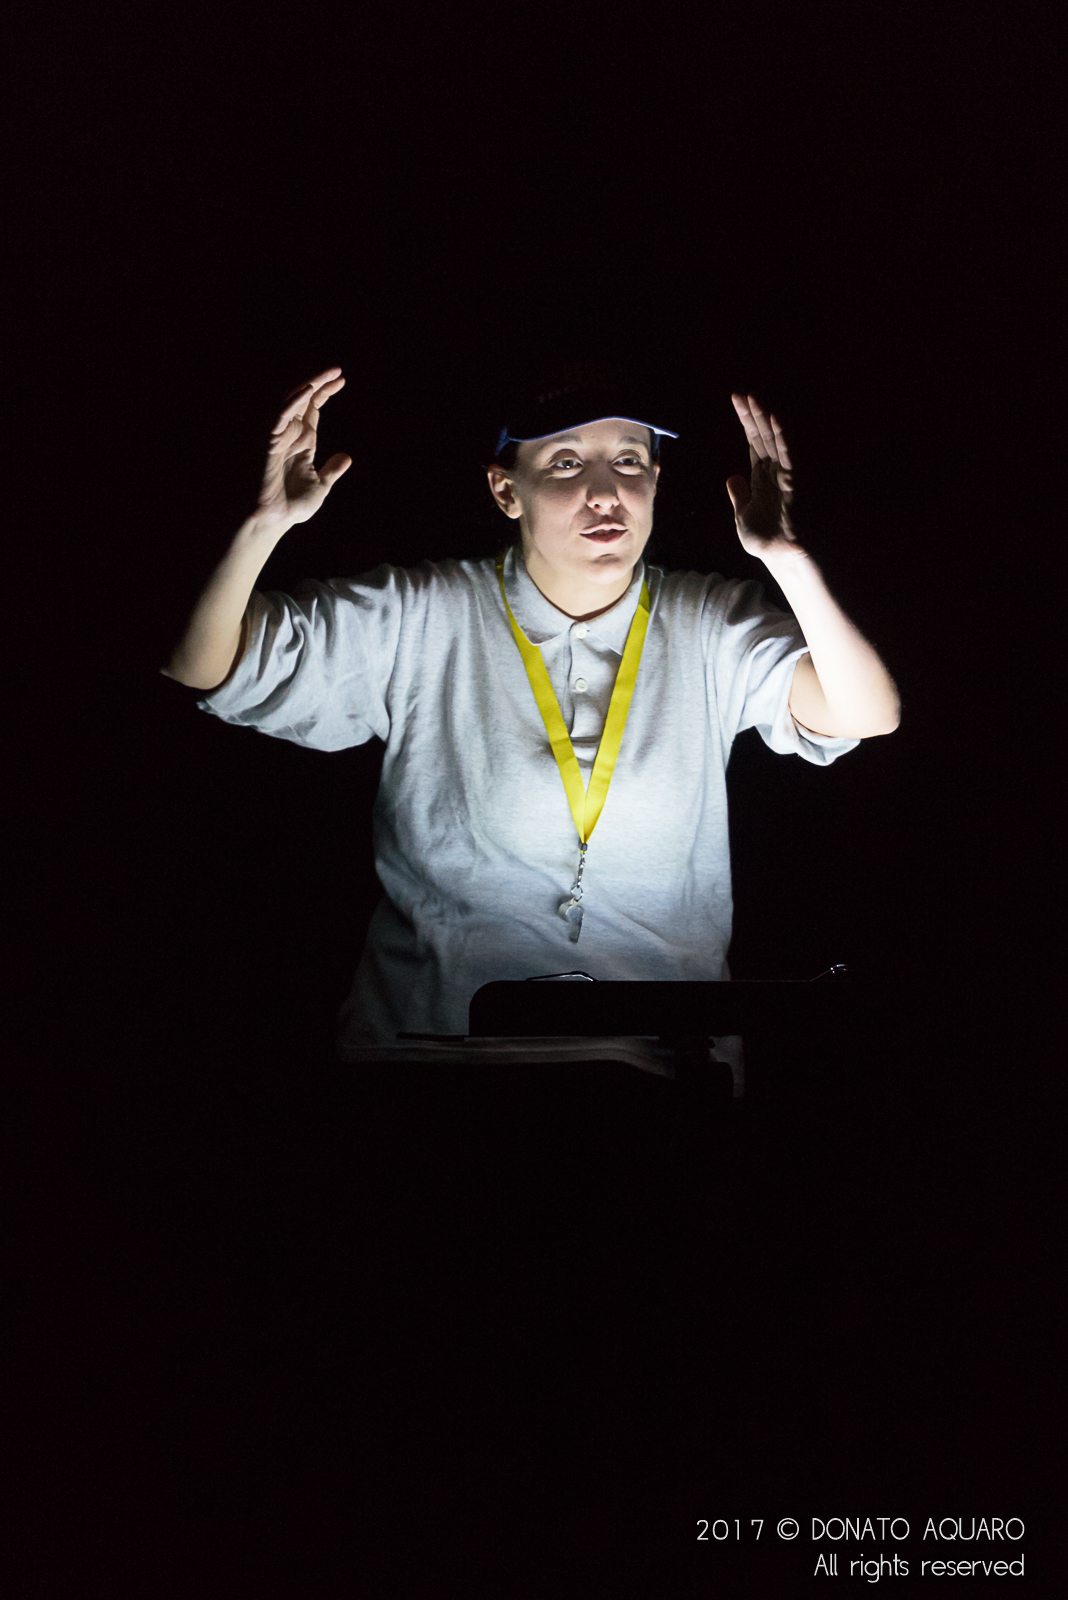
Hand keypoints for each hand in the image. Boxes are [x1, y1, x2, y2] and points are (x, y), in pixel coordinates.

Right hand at [253, 367, 350, 529]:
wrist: (274, 520)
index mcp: (303, 442)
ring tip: (325, 376)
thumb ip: (332, 470)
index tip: (342, 380)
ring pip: (291, 403)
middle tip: (337, 370)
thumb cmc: (292, 506)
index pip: (313, 409)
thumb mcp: (321, 485)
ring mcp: (280, 437)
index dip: (325, 393)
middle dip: (319, 383)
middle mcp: (291, 435)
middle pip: (304, 400)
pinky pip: (280, 416)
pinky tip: (307, 390)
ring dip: (307, 387)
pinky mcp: (270, 442)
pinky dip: (292, 403)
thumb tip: (346, 457)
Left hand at [726, 393, 800, 559]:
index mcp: (761, 476)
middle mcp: (774, 471)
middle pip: (763, 435)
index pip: (754, 441)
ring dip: (765, 418)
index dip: (746, 421)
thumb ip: (739, 496)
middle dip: (752, 414)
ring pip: (775, 440)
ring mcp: (784, 474)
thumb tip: (732, 478)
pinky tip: (775, 418)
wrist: (780, 557)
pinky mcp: (793, 481)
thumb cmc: (766, 540)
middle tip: (741, 393)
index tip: (736, 400)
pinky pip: (788, 454)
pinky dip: (783, 436)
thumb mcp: (744, 516)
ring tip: (753, 398)